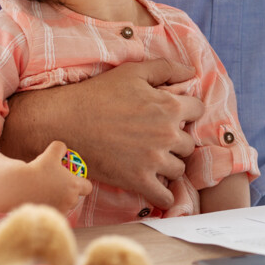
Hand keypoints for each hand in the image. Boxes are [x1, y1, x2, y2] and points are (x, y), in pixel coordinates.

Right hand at [3, 59, 204, 209]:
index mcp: (170, 106)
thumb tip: (192, 73)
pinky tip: (156, 188)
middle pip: (189, 143)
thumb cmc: (98, 94)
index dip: (187, 111)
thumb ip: (166, 68)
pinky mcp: (138, 180)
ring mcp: (154, 160)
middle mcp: (167, 135)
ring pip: (179, 169)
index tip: (174, 115)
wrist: (65, 122)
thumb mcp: (133, 72)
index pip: (198, 110)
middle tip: (158, 139)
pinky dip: (164, 196)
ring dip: (169, 165)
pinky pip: (165, 197)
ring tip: (152, 160)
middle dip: (176, 141)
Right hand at [19, 140, 93, 212]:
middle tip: (55, 185)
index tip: (73, 180)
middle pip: (75, 197)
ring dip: (58, 200)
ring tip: (43, 192)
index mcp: (74, 186)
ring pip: (64, 205)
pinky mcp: (49, 218)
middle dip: (68, 192)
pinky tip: (37, 201)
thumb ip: (59, 148)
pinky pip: (53, 212)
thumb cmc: (34, 170)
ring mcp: (60, 210)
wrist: (16, 189)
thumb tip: (62, 148)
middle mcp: (70, 200)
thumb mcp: (49, 154)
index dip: (81, 183)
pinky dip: (47, 208)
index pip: (87, 187)